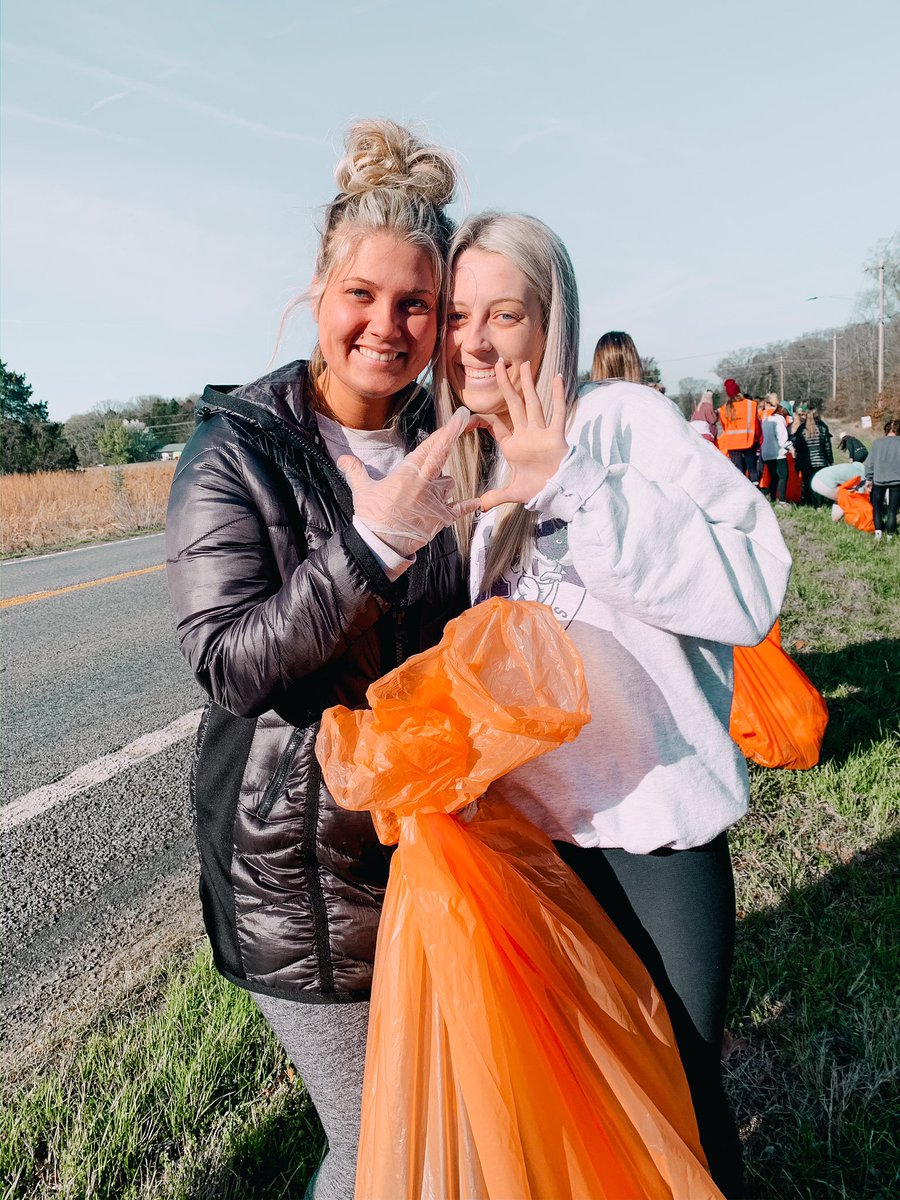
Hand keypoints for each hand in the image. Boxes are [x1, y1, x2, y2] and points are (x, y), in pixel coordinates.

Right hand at [338, 407, 480, 556]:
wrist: (381, 545)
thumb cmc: (371, 517)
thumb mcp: (362, 491)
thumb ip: (355, 471)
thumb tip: (343, 458)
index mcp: (408, 473)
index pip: (430, 446)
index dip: (446, 430)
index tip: (459, 416)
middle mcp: (426, 484)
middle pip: (443, 455)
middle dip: (452, 435)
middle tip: (464, 419)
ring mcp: (437, 501)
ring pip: (449, 483)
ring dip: (443, 483)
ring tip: (428, 491)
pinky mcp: (442, 519)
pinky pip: (460, 508)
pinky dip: (468, 505)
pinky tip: (477, 502)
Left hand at [474, 361, 567, 510]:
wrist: (559, 492)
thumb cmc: (539, 489)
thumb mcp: (513, 493)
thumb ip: (496, 497)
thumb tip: (478, 507)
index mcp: (512, 445)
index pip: (495, 426)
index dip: (482, 419)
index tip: (470, 413)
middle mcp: (526, 434)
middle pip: (514, 404)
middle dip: (506, 385)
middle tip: (498, 365)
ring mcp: (541, 433)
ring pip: (533, 403)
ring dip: (529, 384)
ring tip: (525, 363)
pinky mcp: (556, 436)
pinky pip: (557, 413)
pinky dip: (558, 396)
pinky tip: (557, 378)